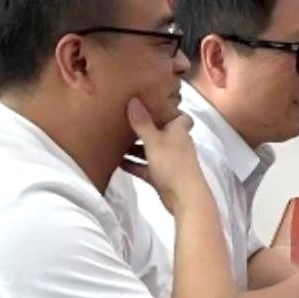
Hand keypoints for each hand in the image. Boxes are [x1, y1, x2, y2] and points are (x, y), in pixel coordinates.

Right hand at [125, 96, 213, 215]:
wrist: (184, 197)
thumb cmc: (172, 164)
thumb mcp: (154, 141)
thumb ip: (142, 123)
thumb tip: (133, 99)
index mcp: (178, 130)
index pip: (177, 115)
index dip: (167, 109)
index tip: (149, 102)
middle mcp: (174, 143)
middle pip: (159, 131)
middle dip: (144, 127)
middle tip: (123, 119)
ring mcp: (167, 160)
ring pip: (149, 149)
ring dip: (135, 146)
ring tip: (114, 139)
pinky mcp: (160, 175)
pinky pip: (144, 166)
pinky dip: (133, 163)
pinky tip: (116, 161)